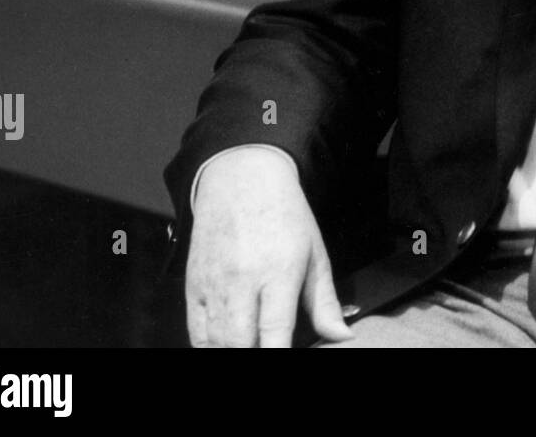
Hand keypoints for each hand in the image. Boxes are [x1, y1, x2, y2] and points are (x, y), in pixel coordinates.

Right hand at [184, 147, 353, 346]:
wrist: (242, 179)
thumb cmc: (284, 216)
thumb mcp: (315, 254)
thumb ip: (325, 302)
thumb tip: (342, 337)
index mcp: (279, 272)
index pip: (275, 334)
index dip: (279, 356)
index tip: (286, 357)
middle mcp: (242, 281)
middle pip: (240, 343)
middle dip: (255, 355)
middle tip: (272, 349)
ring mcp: (213, 284)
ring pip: (216, 342)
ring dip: (234, 351)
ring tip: (254, 344)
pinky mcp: (193, 286)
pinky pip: (195, 333)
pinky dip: (211, 347)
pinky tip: (229, 344)